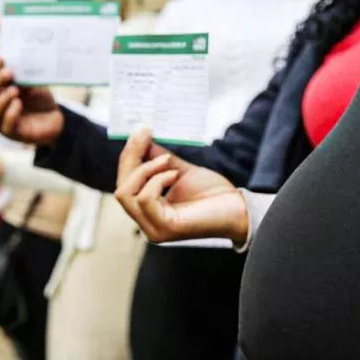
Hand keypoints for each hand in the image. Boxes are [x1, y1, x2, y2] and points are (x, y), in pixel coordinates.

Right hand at [0, 22, 62, 144]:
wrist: (54, 120)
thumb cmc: (38, 97)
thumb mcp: (33, 77)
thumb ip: (25, 64)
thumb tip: (25, 40)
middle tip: (4, 62)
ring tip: (14, 86)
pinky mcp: (10, 131)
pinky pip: (3, 123)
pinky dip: (9, 112)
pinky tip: (18, 103)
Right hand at [115, 129, 248, 243]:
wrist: (238, 208)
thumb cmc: (213, 194)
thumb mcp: (180, 170)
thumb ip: (159, 160)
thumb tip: (141, 139)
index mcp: (148, 209)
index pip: (125, 183)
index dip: (129, 156)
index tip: (141, 130)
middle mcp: (146, 222)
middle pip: (121, 188)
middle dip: (131, 158)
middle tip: (146, 135)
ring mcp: (154, 228)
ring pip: (126, 194)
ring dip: (146, 170)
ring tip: (168, 161)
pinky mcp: (164, 229)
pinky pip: (145, 199)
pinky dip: (157, 181)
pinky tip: (174, 175)